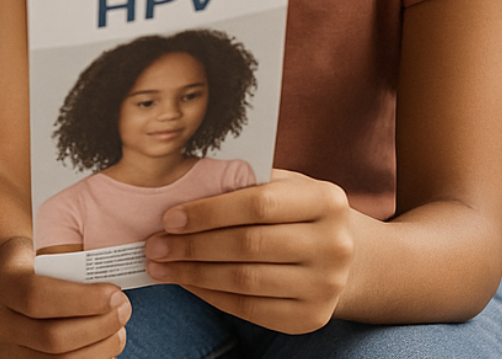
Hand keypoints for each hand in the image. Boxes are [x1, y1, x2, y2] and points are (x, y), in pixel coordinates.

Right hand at [0, 238, 129, 357]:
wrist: (6, 282)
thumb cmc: (34, 263)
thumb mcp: (43, 249)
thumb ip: (69, 261)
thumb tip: (109, 279)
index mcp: (2, 284)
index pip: (37, 297)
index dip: (81, 300)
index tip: (114, 294)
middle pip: (51, 338)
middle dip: (97, 326)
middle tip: (124, 310)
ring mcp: (6, 350)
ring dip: (99, 349)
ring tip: (119, 330)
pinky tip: (105, 346)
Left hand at [143, 171, 353, 333]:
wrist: (347, 255)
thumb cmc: (299, 211)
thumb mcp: (284, 186)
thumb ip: (244, 183)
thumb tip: (181, 190)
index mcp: (326, 200)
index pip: (258, 204)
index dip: (208, 212)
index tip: (169, 218)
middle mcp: (334, 245)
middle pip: (248, 245)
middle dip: (192, 246)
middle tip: (154, 245)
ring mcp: (326, 286)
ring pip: (245, 281)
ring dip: (193, 274)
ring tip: (161, 265)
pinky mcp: (311, 317)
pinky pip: (250, 310)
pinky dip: (211, 295)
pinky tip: (187, 282)